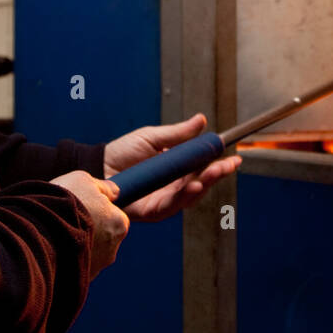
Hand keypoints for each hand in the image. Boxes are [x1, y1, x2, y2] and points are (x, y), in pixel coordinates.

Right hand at [49, 170, 128, 280]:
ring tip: (57, 236)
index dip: (99, 211)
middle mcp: (112, 249)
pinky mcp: (78, 281)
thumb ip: (104, 187)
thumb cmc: (64, 200)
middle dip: (89, 231)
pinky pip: (75, 269)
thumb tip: (115, 192)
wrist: (38, 227)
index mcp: (119, 224)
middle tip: (68, 221)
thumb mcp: (84, 180)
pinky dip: (67, 262)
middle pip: (103, 238)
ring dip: (77, 247)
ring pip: (89, 255)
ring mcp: (95, 268)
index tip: (82, 208)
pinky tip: (53, 251)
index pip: (115, 217)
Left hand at [103, 113, 240, 222]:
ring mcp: (162, 201)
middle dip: (216, 175)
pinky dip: (182, 198)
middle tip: (228, 165)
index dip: (219, 165)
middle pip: (201, 184)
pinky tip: (192, 186)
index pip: (203, 169)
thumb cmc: (123, 152)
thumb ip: (178, 134)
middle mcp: (173, 188)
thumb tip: (201, 120)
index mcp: (176, 171)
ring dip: (203, 185)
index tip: (234, 158)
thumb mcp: (153, 138)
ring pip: (189, 197)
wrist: (97, 165)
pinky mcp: (150, 211)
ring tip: (211, 174)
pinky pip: (170, 207)